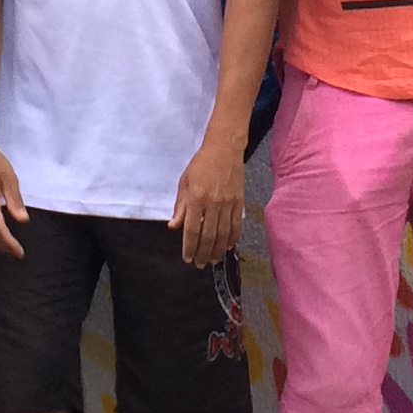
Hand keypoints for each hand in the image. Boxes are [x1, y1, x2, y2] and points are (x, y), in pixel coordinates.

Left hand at [170, 138, 245, 267]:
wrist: (224, 149)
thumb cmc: (201, 164)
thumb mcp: (184, 182)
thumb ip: (180, 206)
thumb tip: (174, 226)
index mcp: (196, 198)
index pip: (191, 229)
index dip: (189, 246)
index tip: (187, 258)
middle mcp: (213, 203)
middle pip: (208, 236)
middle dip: (203, 253)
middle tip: (199, 264)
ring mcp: (228, 203)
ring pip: (223, 234)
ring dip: (217, 250)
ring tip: (212, 261)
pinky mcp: (239, 202)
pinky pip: (236, 225)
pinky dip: (232, 238)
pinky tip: (227, 247)